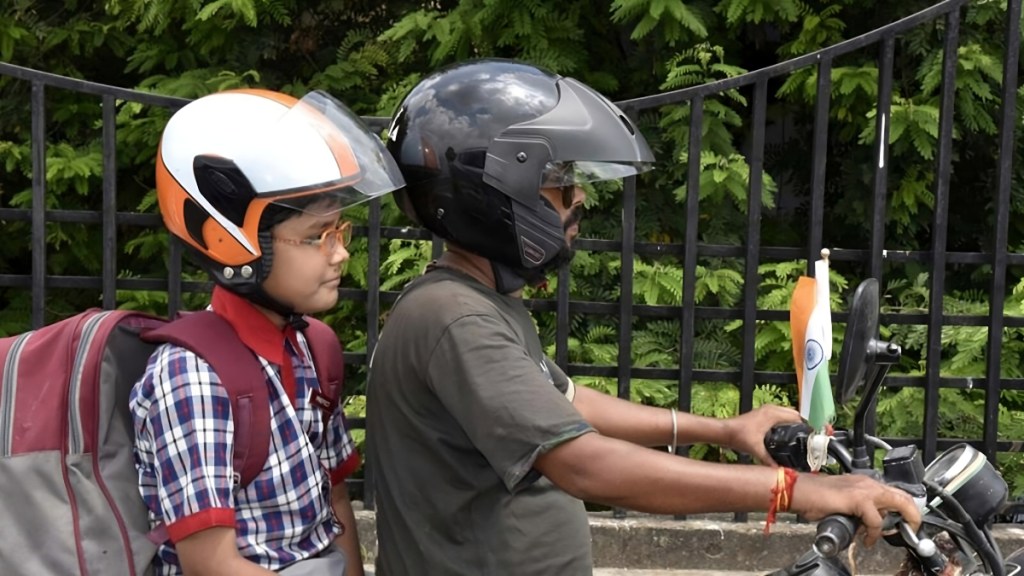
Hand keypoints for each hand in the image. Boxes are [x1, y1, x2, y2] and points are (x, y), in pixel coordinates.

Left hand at [723, 404, 801, 464]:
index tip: (811, 438)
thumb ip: (769, 460)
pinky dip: (785, 420)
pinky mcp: (762, 412)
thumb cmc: (739, 437)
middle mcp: (771, 408)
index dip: (805, 427)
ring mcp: (766, 409)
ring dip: (793, 422)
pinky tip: (785, 433)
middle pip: (794, 413)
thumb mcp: (756, 450)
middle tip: (806, 439)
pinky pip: (780, 413)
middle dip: (801, 425)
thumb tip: (780, 471)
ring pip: (786, 412)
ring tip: (798, 437)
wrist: (725, 431)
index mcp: (773, 414)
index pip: (796, 417)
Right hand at [791, 473, 921, 546]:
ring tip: (891, 534)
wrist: (798, 490)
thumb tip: (868, 525)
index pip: (895, 493)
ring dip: (901, 522)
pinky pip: (876, 520)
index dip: (904, 510)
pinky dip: (874, 533)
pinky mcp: (858, 499)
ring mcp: (865, 489)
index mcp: (865, 483)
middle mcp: (868, 483)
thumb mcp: (844, 502)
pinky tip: (867, 539)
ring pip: (899, 503)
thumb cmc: (814, 497)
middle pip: (904, 496)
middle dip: (913, 516)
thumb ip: (859, 509)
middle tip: (909, 530)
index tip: (901, 525)